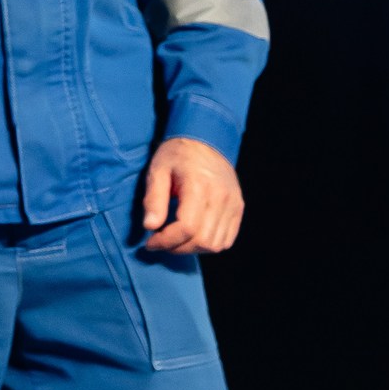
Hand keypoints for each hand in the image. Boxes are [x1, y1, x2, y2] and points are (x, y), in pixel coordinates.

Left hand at [138, 136, 245, 253]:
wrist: (206, 140)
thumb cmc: (177, 154)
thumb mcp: (157, 170)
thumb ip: (153, 198)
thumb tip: (150, 226)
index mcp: (199, 185)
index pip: (186, 227)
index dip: (166, 241)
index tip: (150, 242)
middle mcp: (221, 197)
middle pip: (202, 240)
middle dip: (177, 248)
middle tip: (159, 243)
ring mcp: (233, 204)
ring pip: (216, 244)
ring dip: (192, 249)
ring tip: (174, 240)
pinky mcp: (238, 209)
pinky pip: (227, 239)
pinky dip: (209, 245)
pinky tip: (192, 237)